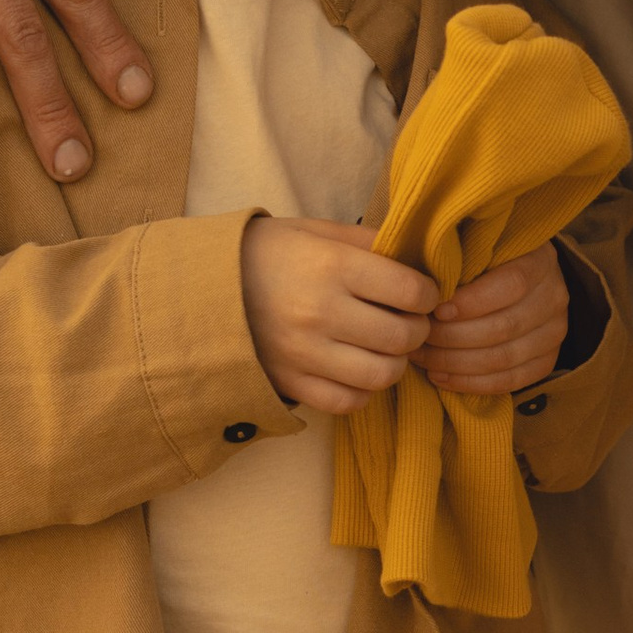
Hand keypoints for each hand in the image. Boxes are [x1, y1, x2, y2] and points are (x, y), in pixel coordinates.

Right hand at [241, 217, 438, 415]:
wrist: (204, 285)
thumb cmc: (270, 252)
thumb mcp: (317, 231)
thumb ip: (368, 243)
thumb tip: (418, 262)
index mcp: (331, 265)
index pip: (409, 291)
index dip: (428, 295)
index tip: (423, 294)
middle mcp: (319, 312)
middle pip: (402, 337)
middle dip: (418, 330)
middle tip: (410, 322)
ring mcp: (303, 353)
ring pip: (381, 375)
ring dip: (396, 363)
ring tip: (387, 348)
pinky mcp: (290, 382)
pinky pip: (347, 402)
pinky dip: (363, 391)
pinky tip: (359, 370)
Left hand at [418, 244, 569, 397]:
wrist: (521, 282)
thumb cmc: (487, 262)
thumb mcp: (479, 249)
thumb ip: (461, 262)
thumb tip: (424, 290)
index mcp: (540, 261)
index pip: (512, 284)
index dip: (472, 302)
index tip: (436, 310)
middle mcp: (554, 296)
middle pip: (505, 326)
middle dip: (453, 337)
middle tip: (419, 337)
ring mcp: (555, 332)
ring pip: (505, 358)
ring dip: (456, 363)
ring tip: (423, 358)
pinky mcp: (547, 360)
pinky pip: (510, 381)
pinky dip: (471, 383)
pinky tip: (441, 377)